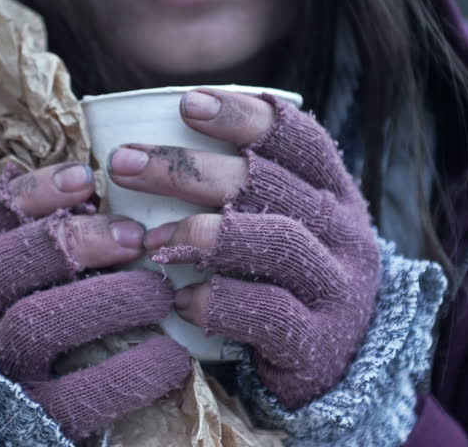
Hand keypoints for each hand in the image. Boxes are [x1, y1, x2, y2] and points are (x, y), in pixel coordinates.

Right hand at [0, 162, 190, 440]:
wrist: (17, 415)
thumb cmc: (48, 318)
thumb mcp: (38, 273)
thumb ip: (55, 236)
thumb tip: (100, 184)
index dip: (32, 193)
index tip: (87, 179)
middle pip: (4, 266)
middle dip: (72, 243)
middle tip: (134, 237)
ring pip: (34, 325)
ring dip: (104, 301)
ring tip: (159, 294)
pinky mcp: (34, 414)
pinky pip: (74, 394)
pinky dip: (128, 372)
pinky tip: (171, 356)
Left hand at [109, 89, 379, 409]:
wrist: (338, 363)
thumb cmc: (287, 279)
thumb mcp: (283, 225)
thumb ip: (245, 193)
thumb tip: (150, 151)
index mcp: (332, 193)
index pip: (299, 138)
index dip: (243, 115)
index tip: (187, 105)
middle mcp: (343, 232)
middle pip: (269, 184)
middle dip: (189, 169)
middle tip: (124, 164)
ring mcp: (335, 287)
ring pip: (276, 241)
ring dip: (204, 234)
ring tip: (151, 241)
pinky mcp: (317, 340)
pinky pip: (267, 312)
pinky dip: (217, 301)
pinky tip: (181, 300)